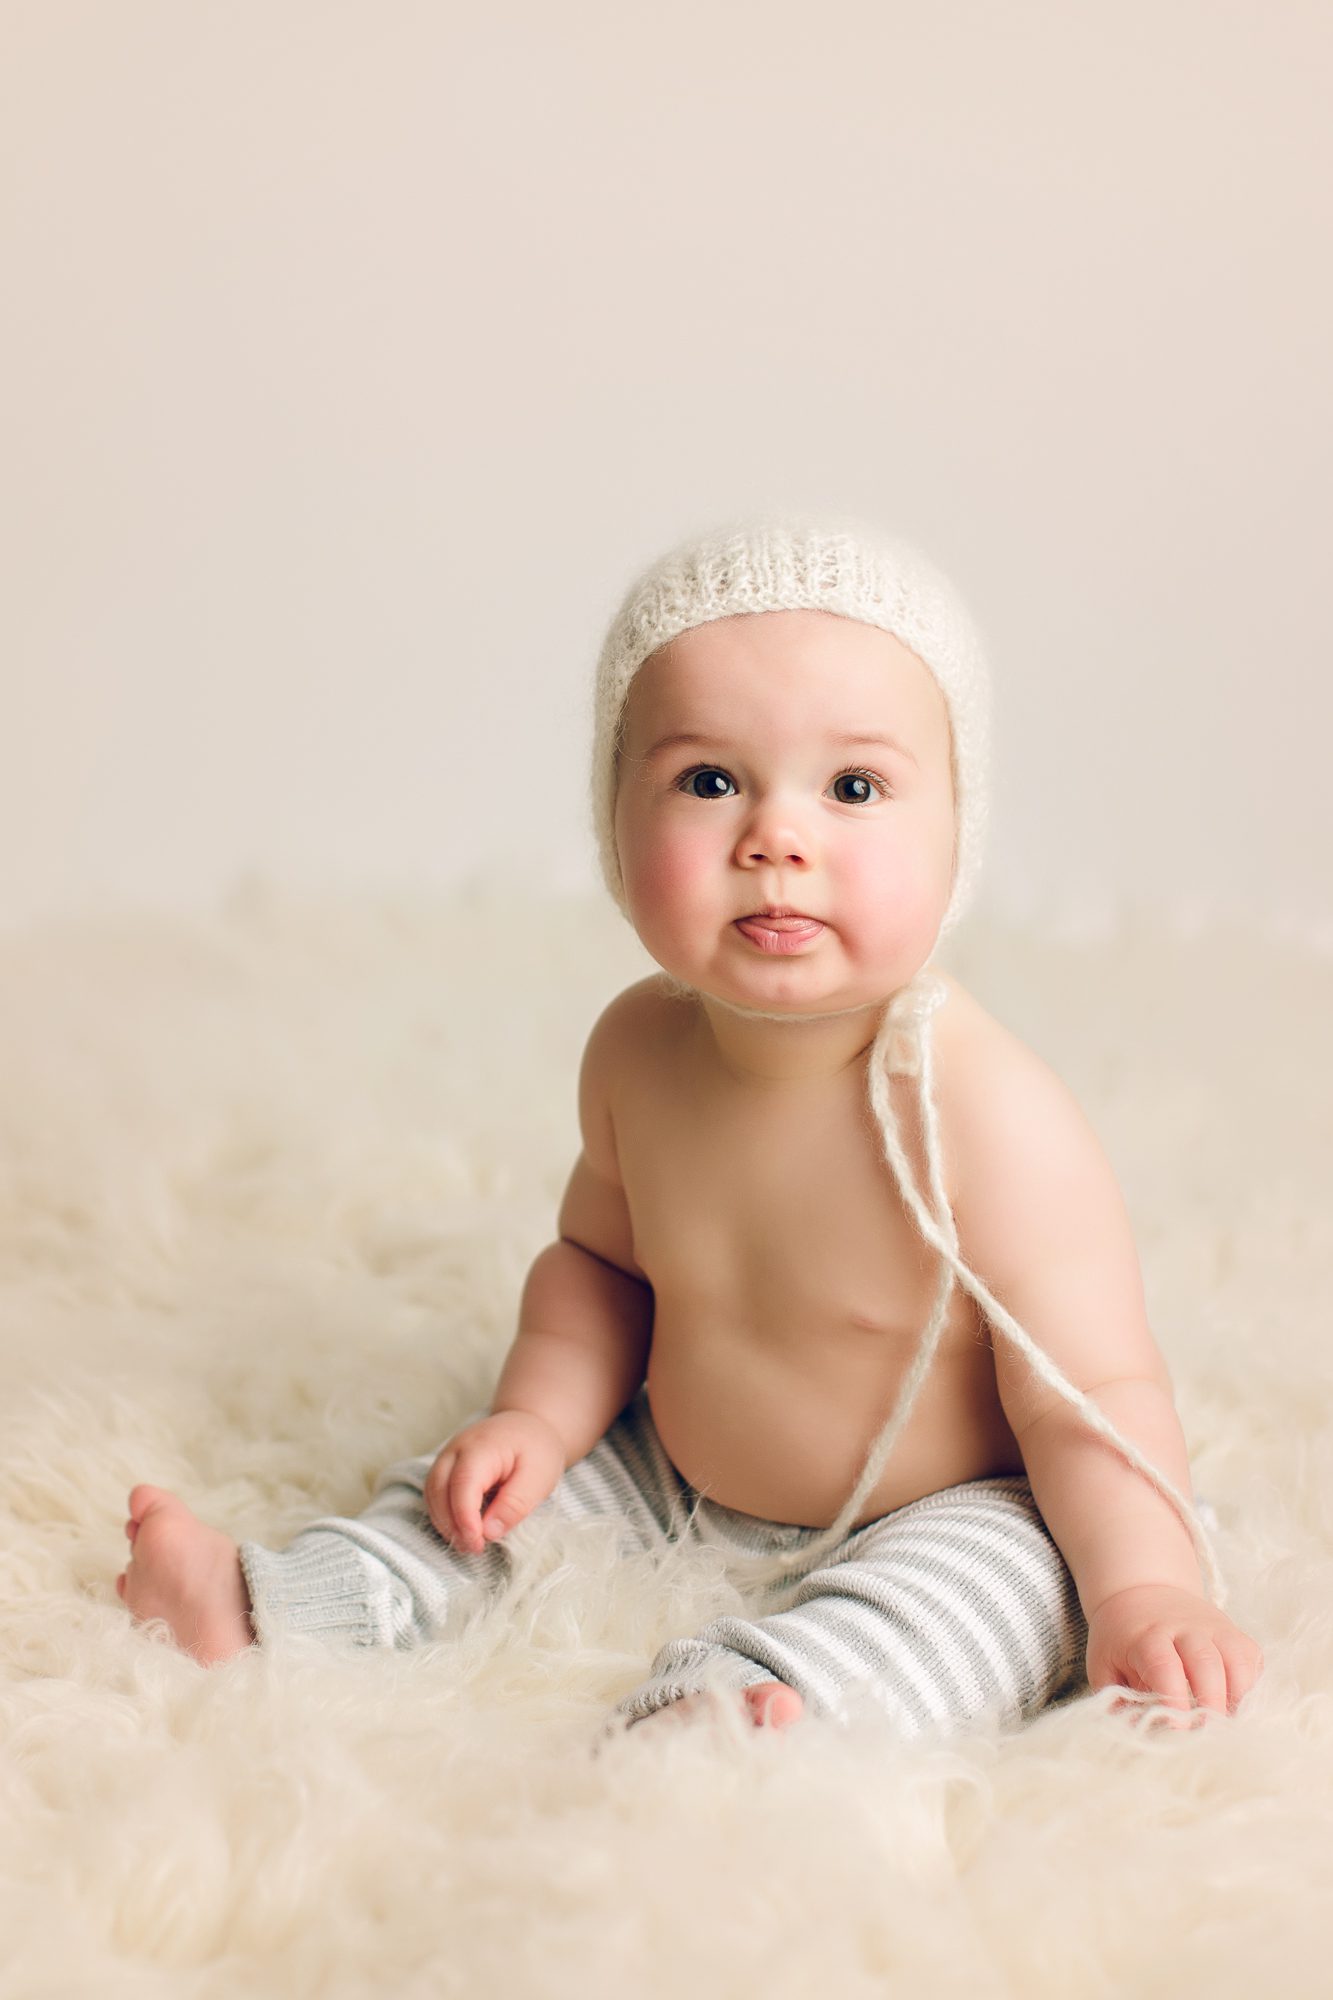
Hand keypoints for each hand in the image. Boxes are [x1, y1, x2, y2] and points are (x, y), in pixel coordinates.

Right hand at [424, 1409, 565, 1554]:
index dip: (465, 1518)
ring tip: (469, 1543)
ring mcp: (448, 1455)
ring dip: (445, 1522)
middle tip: (474, 1548)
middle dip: (451, 1524)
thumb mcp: (539, 1477)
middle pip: (438, 1488)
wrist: (530, 1425)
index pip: (463, 1484)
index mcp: (482, 1447)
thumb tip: (488, 1532)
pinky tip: (462, 1529)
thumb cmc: (537, 1449)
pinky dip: (444, 1514)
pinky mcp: (446, 1465)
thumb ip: (515, 1504)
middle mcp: (456, 1448)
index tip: (477, 1543)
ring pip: (432, 1492)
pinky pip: (435, 1492)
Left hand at [1086, 1583, 1264, 1726]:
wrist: (1144, 1590)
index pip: (1164, 1668)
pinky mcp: (1233, 1633)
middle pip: (1206, 1664)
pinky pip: (1251, 1659)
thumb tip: (1132, 1734)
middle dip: (1212, 1705)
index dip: (1173, 1701)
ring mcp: (1213, 1628)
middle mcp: (1184, 1629)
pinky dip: (1251, 1687)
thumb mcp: (1103, 1663)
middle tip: (1209, 1738)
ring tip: (1229, 1729)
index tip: (1178, 1731)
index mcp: (1147, 1637)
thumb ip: (1113, 1700)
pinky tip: (1238, 1708)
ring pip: (1236, 1660)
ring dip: (1237, 1699)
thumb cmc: (1121, 1638)